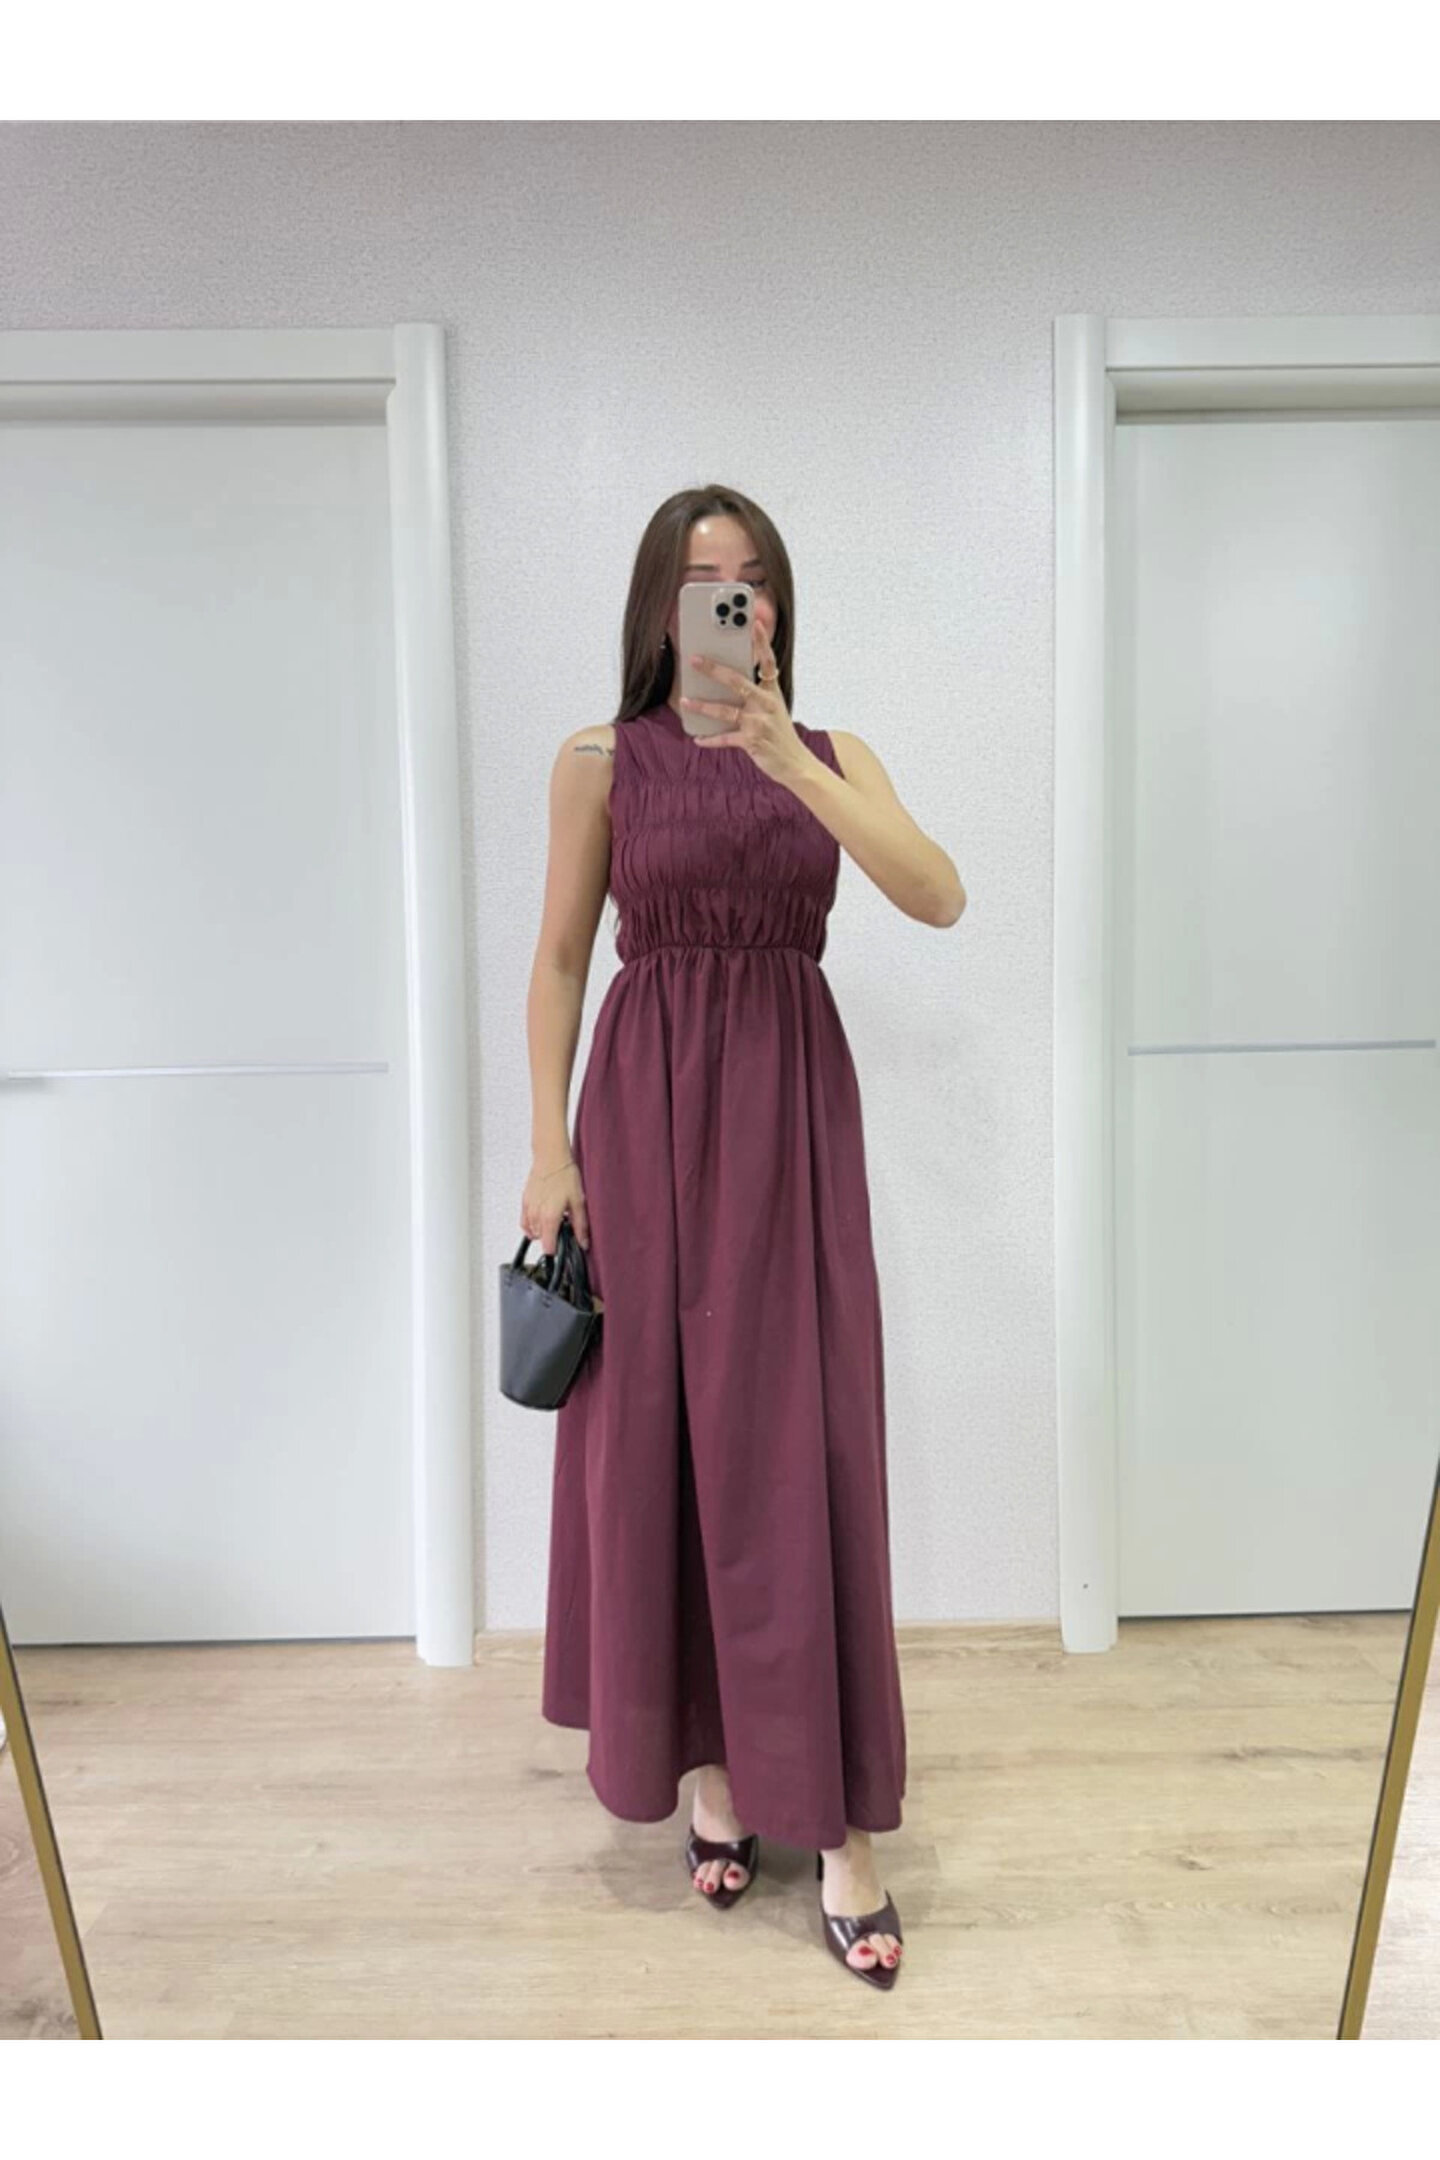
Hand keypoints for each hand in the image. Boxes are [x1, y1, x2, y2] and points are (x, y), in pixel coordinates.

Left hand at [680, 616, 809, 785]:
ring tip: (684, 700)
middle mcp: (767, 704)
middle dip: (714, 669)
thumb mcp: (772, 708)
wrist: (795, 763)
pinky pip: (725, 738)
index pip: (768, 661)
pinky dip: (710, 740)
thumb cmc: (779, 733)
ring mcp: (759, 723)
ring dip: (702, 706)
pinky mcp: (752, 742)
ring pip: (725, 710)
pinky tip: (697, 739)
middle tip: (694, 659)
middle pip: (737, 681)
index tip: (753, 622)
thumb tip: (723, 680)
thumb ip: (754, 693)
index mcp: (773, 691)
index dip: (761, 641)